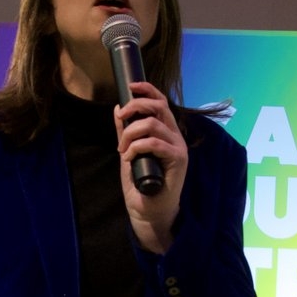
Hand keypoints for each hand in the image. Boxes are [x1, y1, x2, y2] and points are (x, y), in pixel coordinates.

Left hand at [113, 80, 186, 253]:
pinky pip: (154, 143)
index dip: (147, 89)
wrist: (148, 210)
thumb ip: (125, 131)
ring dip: (131, 133)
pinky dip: (136, 147)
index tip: (130, 86)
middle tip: (121, 118)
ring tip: (122, 148)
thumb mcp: (129, 151)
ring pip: (153, 124)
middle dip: (135, 106)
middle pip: (159, 106)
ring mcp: (178, 147)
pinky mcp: (178, 160)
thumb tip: (118, 108)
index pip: (161, 102)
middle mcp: (175, 136)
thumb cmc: (140, 182)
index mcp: (166, 131)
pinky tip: (128, 157)